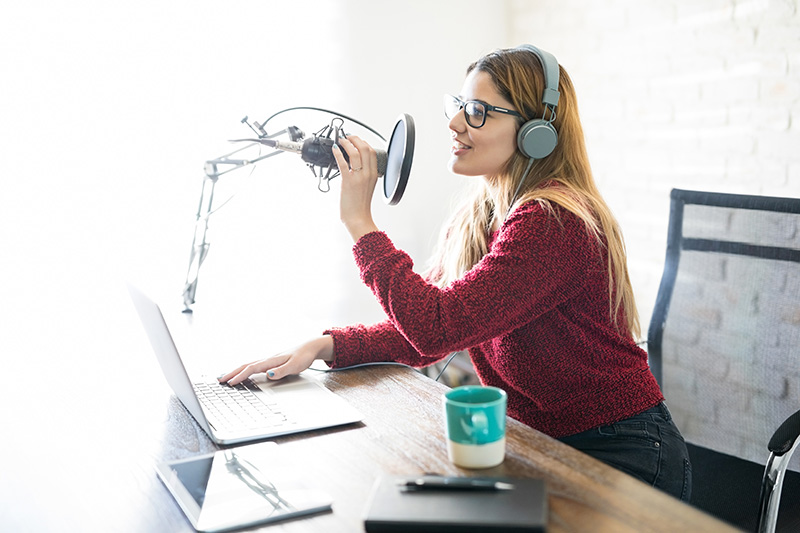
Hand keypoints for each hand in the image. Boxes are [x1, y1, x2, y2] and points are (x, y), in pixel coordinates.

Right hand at [218, 335, 334, 384]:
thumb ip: (282, 371)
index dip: (240, 376)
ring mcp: (268, 360)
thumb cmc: (302, 357)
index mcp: (270, 361)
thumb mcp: (295, 366)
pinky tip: (241, 374)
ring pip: (248, 365)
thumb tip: (268, 375)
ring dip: (236, 371)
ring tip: (225, 377)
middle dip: (232, 372)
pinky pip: (253, 366)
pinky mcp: (270, 362)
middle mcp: (267, 360)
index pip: (251, 368)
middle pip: (245, 365)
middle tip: (219, 380)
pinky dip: (244, 370)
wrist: (309, 348)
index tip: (230, 383)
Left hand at [332, 134, 379, 240]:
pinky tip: (334, 149)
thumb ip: (364, 174)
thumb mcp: (368, 186)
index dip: (363, 142)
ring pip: (355, 152)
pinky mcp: (348, 181)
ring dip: (347, 143)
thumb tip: (354, 164)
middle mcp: (368, 174)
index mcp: (374, 174)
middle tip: (348, 137)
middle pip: (365, 148)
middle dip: (355, 139)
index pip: (371, 152)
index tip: (356, 140)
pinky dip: (338, 153)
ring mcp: (359, 177)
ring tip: (341, 141)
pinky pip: (343, 163)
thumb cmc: (361, 205)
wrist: (358, 217)